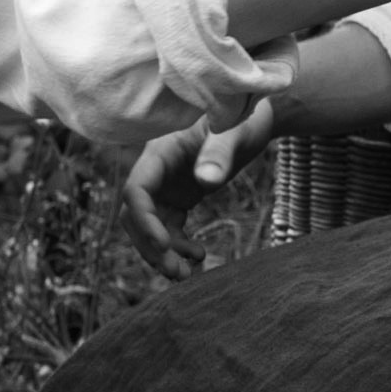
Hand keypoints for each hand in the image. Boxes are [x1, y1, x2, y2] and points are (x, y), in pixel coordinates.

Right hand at [120, 104, 280, 275]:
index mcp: (160, 153)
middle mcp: (157, 172)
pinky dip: (179, 247)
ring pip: (151, 227)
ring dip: (163, 254)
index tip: (165, 245)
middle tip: (176, 272)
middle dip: (150, 246)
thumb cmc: (242, 117)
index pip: (136, 191)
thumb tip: (206, 181)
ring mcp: (166, 186)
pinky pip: (169, 228)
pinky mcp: (180, 197)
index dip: (144, 220)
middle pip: (136, 216)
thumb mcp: (234, 132)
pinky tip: (199, 257)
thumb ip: (219, 153)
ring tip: (187, 274)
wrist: (255, 118)